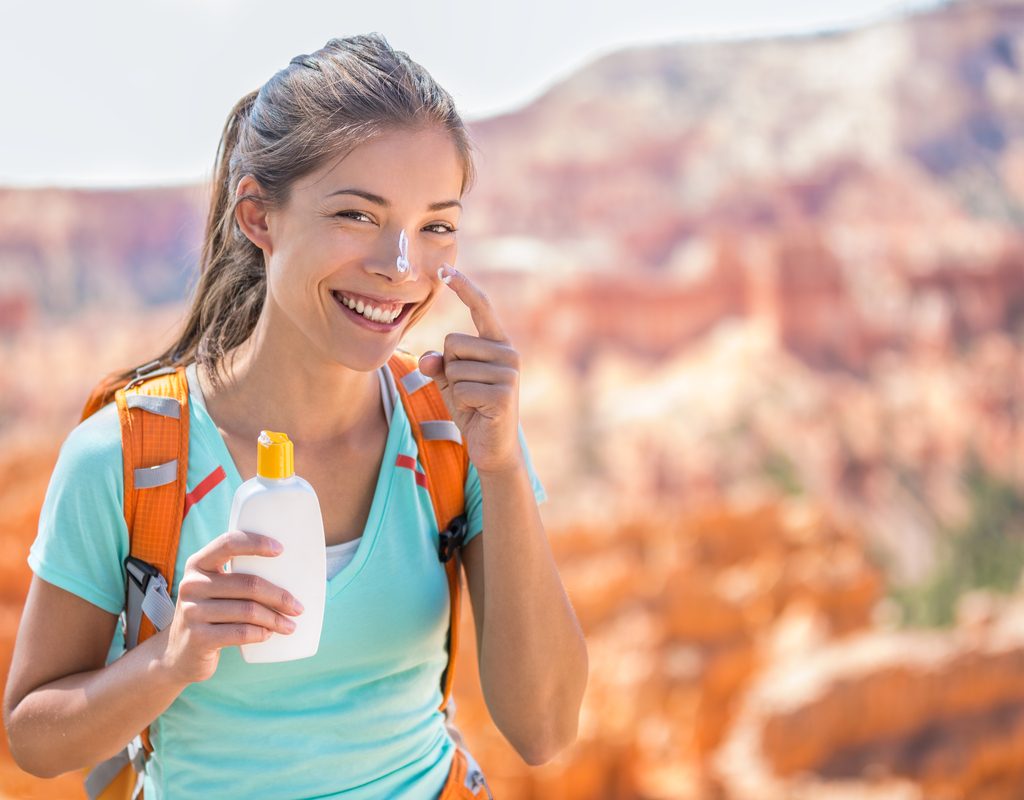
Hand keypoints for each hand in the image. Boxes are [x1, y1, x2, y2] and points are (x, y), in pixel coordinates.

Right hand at [157, 531, 304, 684]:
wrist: (178, 654)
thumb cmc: (209, 615)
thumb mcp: (214, 589)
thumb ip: (237, 576)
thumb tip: (289, 572)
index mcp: (198, 564)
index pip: (228, 543)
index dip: (256, 544)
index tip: (281, 550)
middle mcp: (192, 584)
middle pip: (248, 584)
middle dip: (280, 596)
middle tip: (298, 608)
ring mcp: (192, 611)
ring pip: (248, 611)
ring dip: (275, 619)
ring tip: (289, 625)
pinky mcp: (198, 638)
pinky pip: (241, 633)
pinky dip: (261, 633)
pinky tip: (268, 634)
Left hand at [418, 264, 523, 474]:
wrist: (492, 446)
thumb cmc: (472, 408)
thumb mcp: (450, 381)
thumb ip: (438, 364)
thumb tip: (428, 361)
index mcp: (497, 343)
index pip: (481, 308)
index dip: (464, 287)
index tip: (445, 268)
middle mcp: (508, 352)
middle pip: (453, 342)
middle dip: (449, 368)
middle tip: (467, 390)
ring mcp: (508, 373)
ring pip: (454, 367)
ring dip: (454, 389)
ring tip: (474, 402)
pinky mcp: (503, 394)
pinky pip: (460, 388)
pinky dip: (461, 403)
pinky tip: (478, 412)